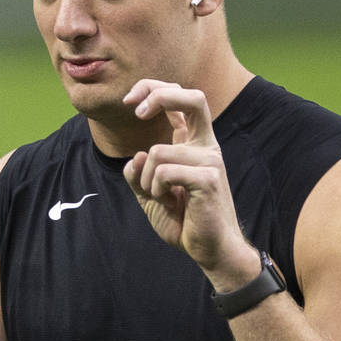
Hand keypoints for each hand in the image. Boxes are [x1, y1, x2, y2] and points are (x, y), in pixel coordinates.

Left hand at [121, 80, 258, 289]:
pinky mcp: (209, 179)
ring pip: (157, 152)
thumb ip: (138, 173)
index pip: (181, 100)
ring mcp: (210, 161)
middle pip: (194, 98)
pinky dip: (154, 189)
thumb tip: (137, 156)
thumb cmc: (183, 221)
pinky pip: (164, 171)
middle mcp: (206, 147)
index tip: (131, 102)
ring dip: (146, 179)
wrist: (209, 250)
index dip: (154, 90)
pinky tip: (169, 202)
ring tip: (161, 197)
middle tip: (136, 111)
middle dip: (159, 94)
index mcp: (194, 145)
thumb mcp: (149, 193)